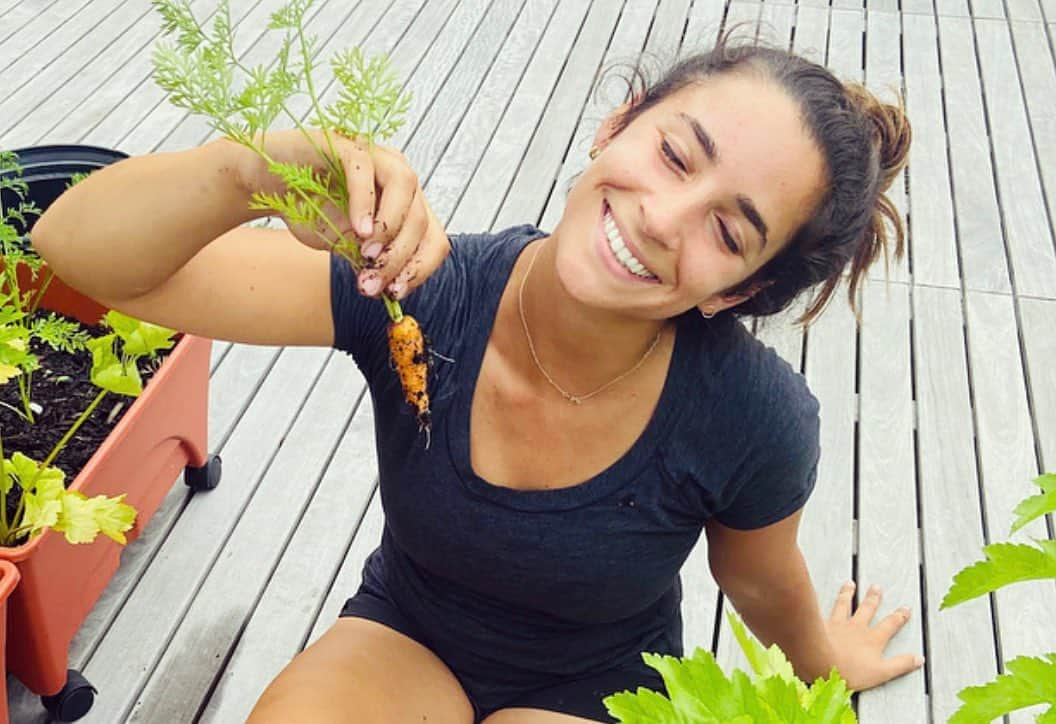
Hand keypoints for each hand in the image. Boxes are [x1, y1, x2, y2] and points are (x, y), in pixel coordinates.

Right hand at [234, 129, 448, 300]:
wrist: (264, 185)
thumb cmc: (308, 212)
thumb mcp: (343, 246)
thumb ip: (369, 262)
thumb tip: (389, 288)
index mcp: (406, 205)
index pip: (433, 238)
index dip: (420, 269)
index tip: (394, 293)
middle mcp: (399, 177)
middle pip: (422, 219)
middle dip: (399, 258)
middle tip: (372, 285)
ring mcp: (376, 155)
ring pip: (405, 187)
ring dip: (391, 228)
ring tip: (368, 254)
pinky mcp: (346, 143)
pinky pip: (365, 168)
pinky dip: (366, 202)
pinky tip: (358, 230)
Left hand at [825, 581, 923, 690]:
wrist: (821, 661)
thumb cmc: (850, 671)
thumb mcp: (882, 672)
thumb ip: (901, 665)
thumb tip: (920, 658)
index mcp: (873, 639)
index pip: (890, 625)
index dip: (899, 617)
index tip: (906, 608)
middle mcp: (857, 627)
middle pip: (867, 609)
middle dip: (873, 598)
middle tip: (877, 587)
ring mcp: (838, 624)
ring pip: (844, 604)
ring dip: (848, 593)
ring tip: (850, 584)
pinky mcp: (822, 624)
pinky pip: (824, 609)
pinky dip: (822, 601)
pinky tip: (817, 596)